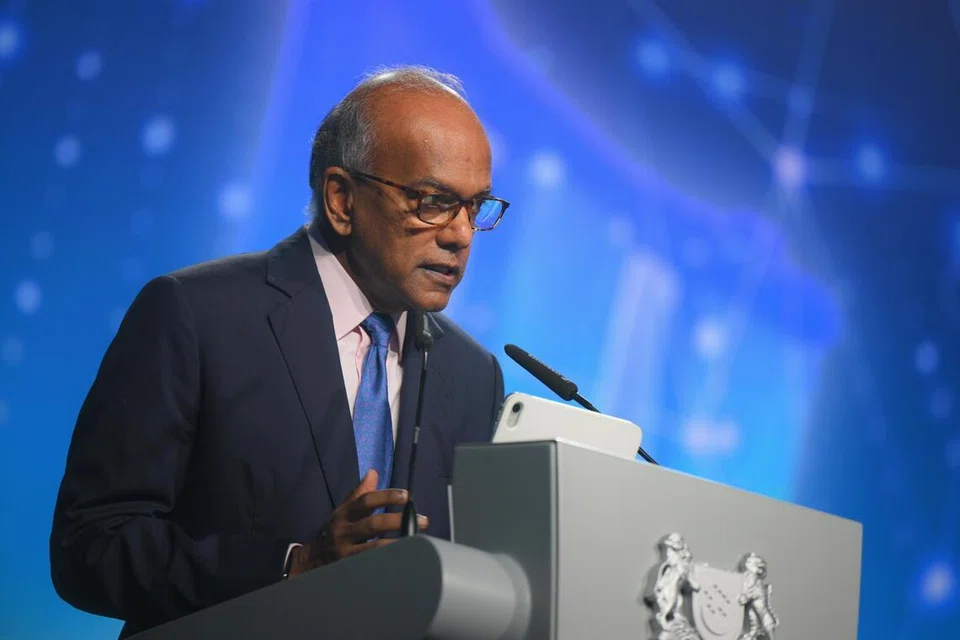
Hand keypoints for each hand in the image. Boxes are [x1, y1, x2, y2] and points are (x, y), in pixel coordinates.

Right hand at [287, 470, 427, 576]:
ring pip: (374, 550)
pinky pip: (372, 567)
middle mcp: (344, 533)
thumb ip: (359, 493)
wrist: (311, 560)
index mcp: (343, 515)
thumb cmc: (334, 531)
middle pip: (372, 525)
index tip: (406, 495)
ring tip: (418, 542)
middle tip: (423, 520)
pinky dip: (388, 564)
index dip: (386, 496)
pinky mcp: (349, 572)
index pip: (365, 501)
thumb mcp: (342, 511)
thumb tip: (373, 472)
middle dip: (398, 521)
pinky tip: (405, 561)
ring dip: (398, 545)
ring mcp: (346, 554)